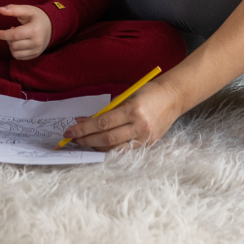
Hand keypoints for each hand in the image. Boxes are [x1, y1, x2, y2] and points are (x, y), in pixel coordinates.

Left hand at [0, 4, 51, 59]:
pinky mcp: (35, 55)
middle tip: (11, 30)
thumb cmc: (37, 17)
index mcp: (35, 30)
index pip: (15, 35)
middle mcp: (37, 42)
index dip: (3, 34)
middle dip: (8, 38)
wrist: (51, 26)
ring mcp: (36, 50)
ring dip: (11, 45)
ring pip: (15, 53)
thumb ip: (13, 9)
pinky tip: (19, 42)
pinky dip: (15, 50)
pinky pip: (19, 57)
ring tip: (16, 36)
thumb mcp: (27, 10)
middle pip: (14, 45)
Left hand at [61, 81, 184, 151]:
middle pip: (106, 139)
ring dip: (96, 147)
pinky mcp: (149, 144)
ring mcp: (145, 137)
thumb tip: (84, 120)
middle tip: (71, 139)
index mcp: (132, 110)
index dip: (83, 129)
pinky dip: (110, 149)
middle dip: (85, 140)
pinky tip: (100, 146)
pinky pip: (126, 150)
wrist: (174, 97)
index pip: (102, 123)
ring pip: (115, 149)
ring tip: (83, 143)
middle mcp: (139, 126)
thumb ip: (107, 110)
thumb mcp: (126, 96)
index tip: (69, 132)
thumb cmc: (147, 92)